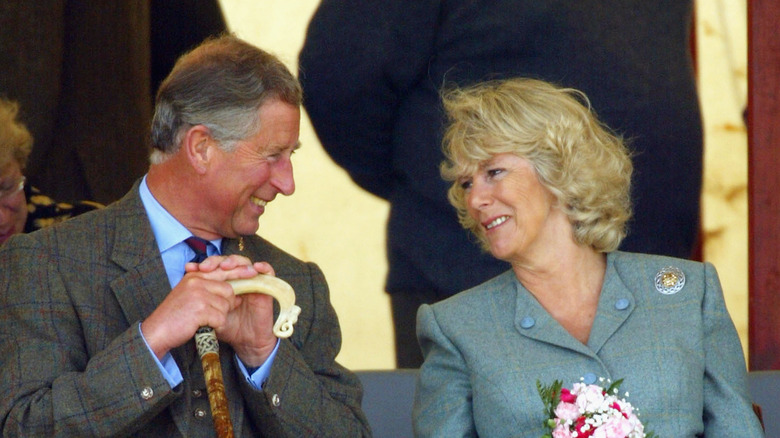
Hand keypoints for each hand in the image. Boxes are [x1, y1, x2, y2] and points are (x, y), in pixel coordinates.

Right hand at [141, 255, 275, 362]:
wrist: (157, 331)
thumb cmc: (175, 316)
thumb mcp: (189, 295)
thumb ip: (208, 289)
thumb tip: (234, 294)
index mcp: (195, 276)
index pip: (222, 270)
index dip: (239, 271)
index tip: (253, 271)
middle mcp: (197, 281)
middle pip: (228, 289)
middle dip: (228, 303)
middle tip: (214, 313)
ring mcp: (199, 294)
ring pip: (226, 305)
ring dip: (219, 316)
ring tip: (203, 320)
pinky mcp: (201, 309)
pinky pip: (221, 317)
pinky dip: (216, 324)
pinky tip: (204, 326)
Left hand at [192, 258, 279, 365]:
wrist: (247, 342)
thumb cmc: (228, 327)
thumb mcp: (209, 313)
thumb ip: (199, 300)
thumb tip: (186, 286)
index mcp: (224, 284)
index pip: (215, 266)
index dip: (205, 264)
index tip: (191, 268)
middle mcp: (238, 280)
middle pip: (229, 261)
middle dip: (217, 261)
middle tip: (206, 267)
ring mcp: (252, 282)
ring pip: (246, 263)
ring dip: (236, 262)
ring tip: (226, 266)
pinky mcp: (266, 287)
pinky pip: (269, 272)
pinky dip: (264, 267)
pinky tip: (256, 267)